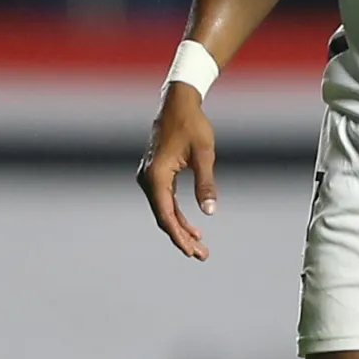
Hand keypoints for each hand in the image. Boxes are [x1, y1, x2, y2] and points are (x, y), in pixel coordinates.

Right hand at [135, 85, 219, 260]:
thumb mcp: (204, 154)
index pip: (166, 215)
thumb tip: (210, 211)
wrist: (178, 103)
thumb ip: (206, 183)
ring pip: (164, 212)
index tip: (192, 252)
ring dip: (181, 229)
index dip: (178, 236)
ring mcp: (150, 177)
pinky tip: (192, 228)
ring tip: (200, 247)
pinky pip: (165, 202)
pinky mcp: (156, 175)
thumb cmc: (192, 125)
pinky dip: (178, 216)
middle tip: (201, 255)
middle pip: (164, 217)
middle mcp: (148, 179)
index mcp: (156, 176)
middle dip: (182, 238)